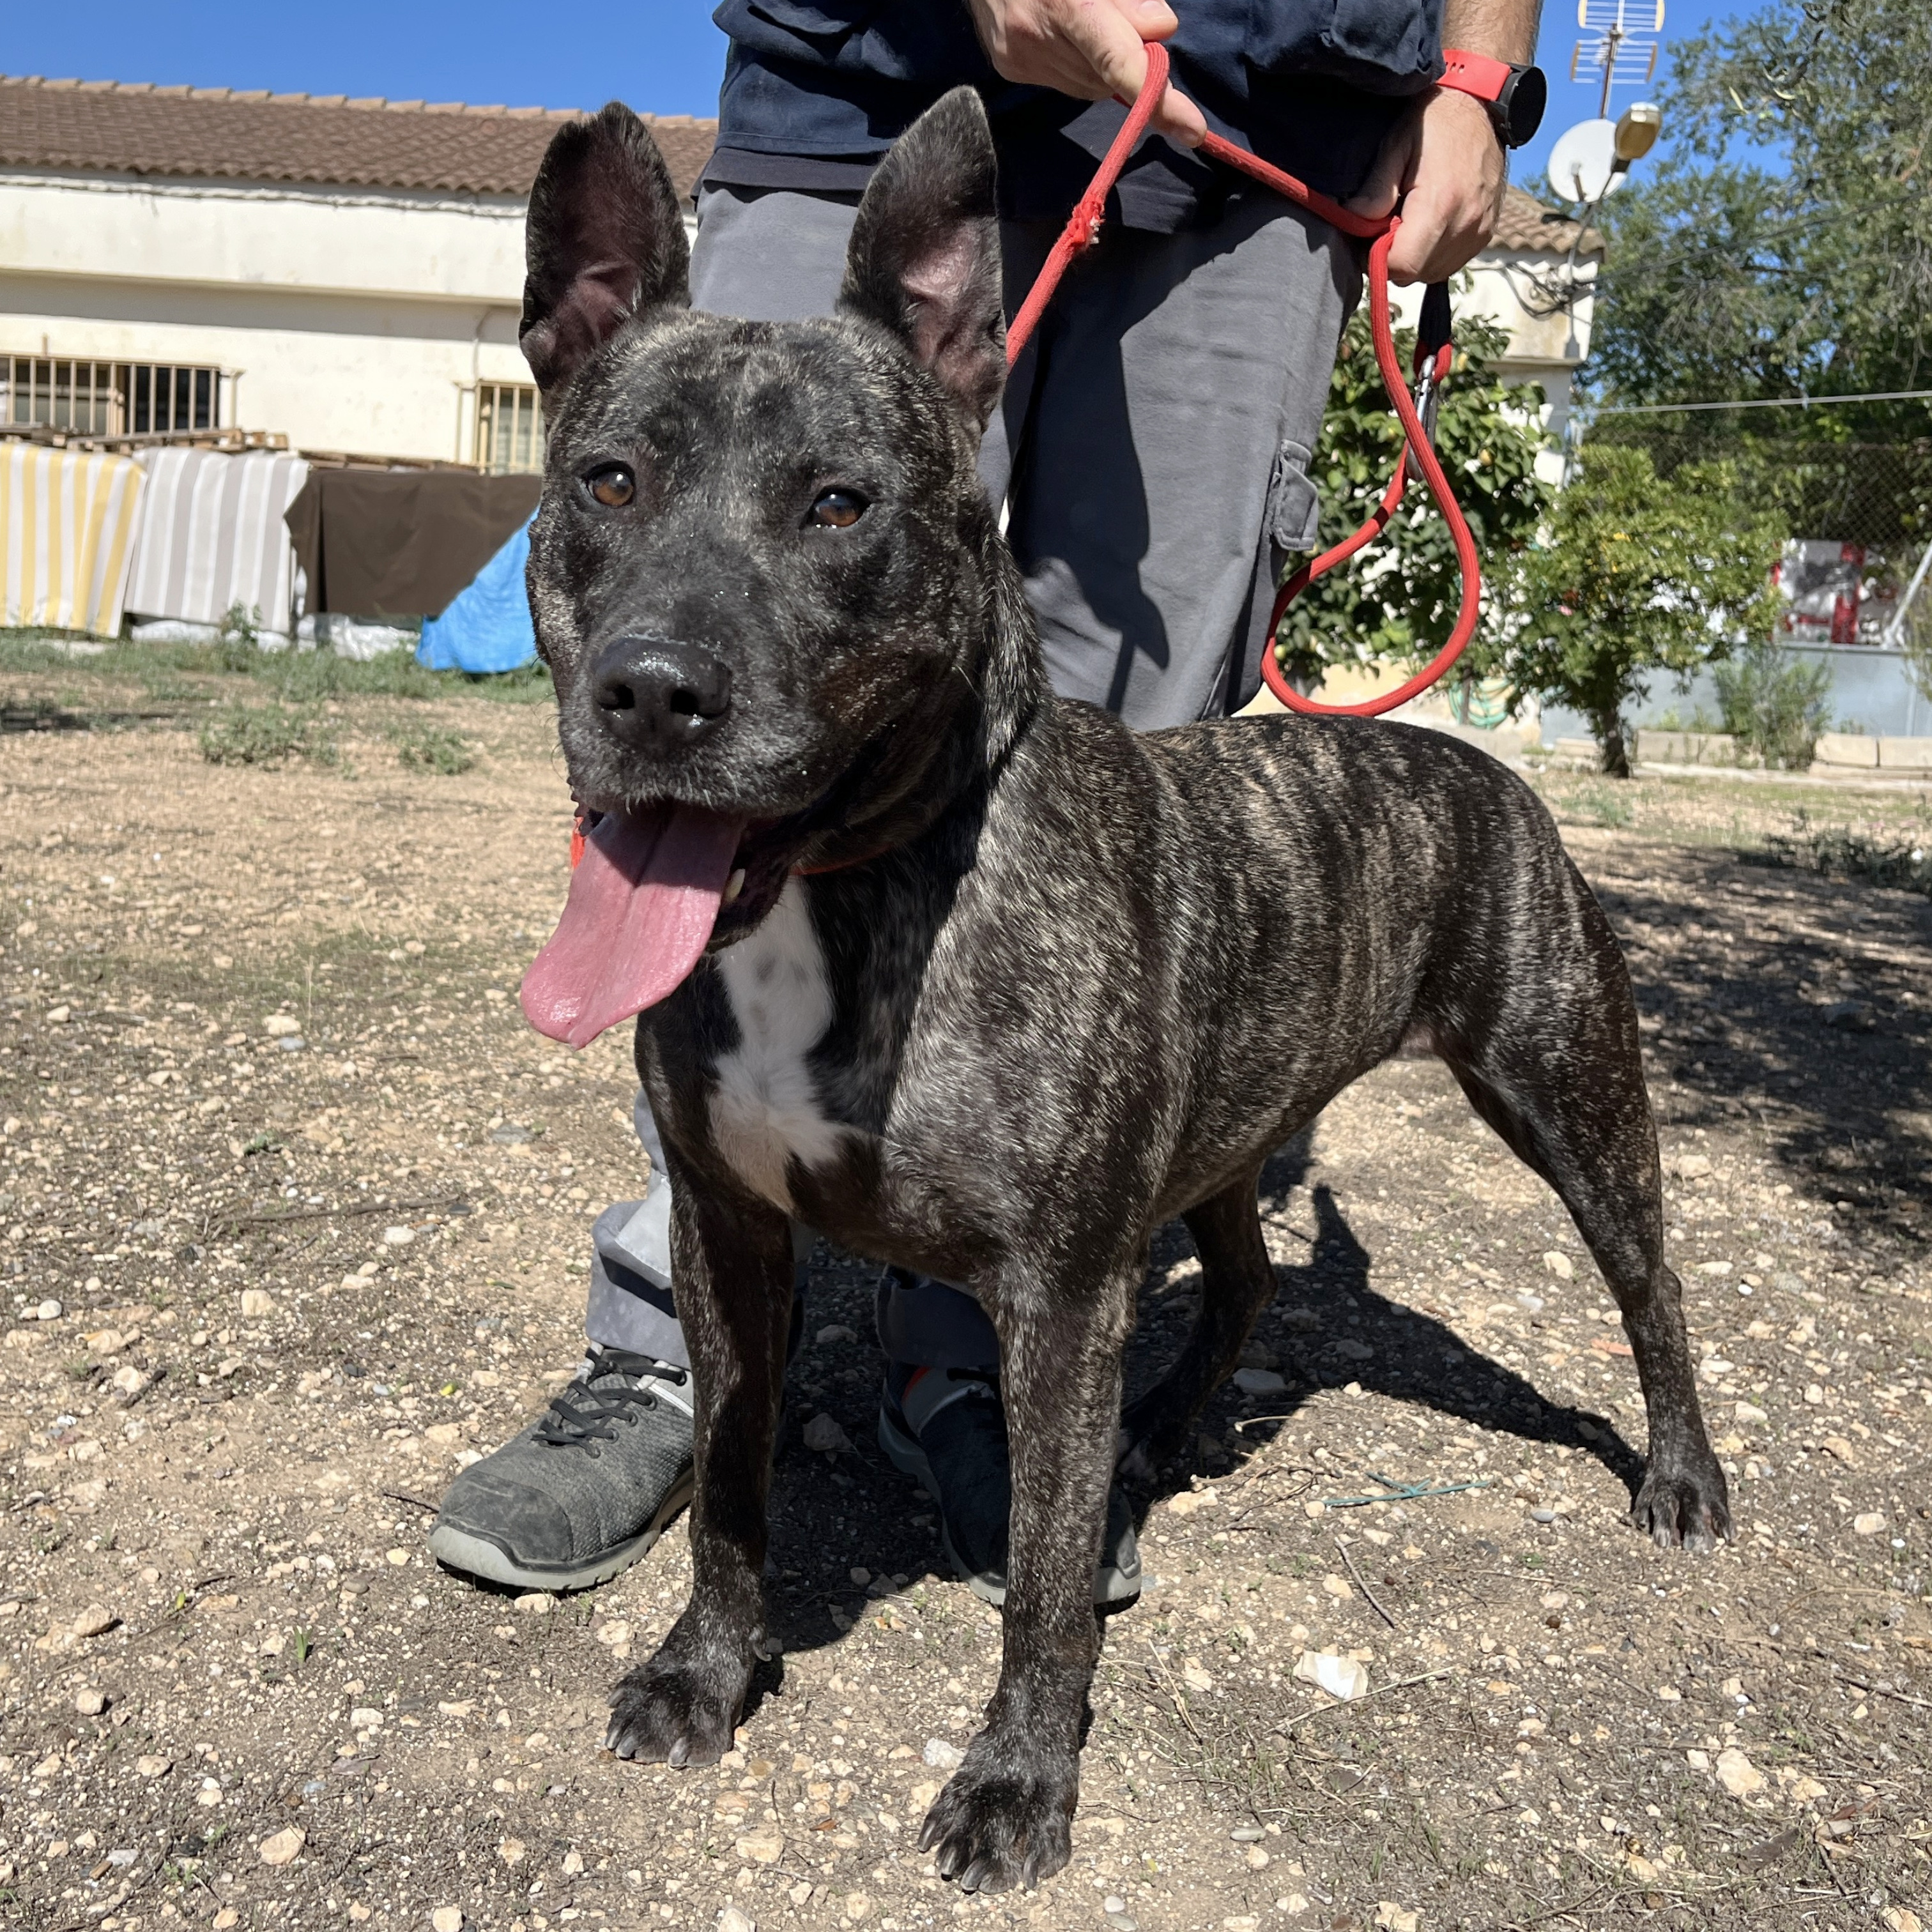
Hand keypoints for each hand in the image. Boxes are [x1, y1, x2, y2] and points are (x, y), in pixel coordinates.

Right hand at [965, 0, 1207, 146]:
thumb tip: (1161, 28)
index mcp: (1061, 5)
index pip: (1118, 64)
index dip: (1158, 100)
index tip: (1192, 128)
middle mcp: (1035, 38)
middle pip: (1107, 81)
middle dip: (1132, 67)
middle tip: (1139, 36)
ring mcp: (1019, 59)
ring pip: (1088, 88)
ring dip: (1105, 68)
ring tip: (1094, 29)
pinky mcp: (1011, 67)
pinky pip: (1065, 82)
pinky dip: (1081, 67)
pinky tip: (1070, 37)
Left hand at [1348, 86, 1504, 283]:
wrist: (1480, 106)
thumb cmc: (1434, 122)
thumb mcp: (1395, 147)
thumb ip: (1374, 191)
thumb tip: (1352, 223)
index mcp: (1440, 204)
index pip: (1401, 265)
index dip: (1377, 260)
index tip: (1369, 239)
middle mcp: (1465, 224)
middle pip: (1415, 274)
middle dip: (1393, 259)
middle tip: (1385, 227)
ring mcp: (1479, 231)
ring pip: (1432, 272)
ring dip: (1413, 258)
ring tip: (1407, 224)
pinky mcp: (1486, 233)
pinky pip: (1450, 263)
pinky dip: (1433, 254)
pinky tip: (1427, 226)